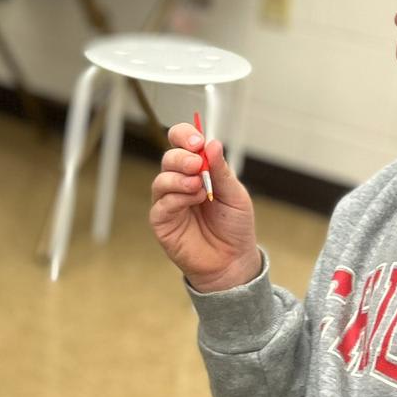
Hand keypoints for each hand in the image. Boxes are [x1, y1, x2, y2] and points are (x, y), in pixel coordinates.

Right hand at [149, 120, 261, 293]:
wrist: (233, 260)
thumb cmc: (234, 226)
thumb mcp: (235, 194)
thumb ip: (221, 171)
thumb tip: (212, 143)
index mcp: (197, 170)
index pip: (182, 143)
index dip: (185, 136)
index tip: (198, 141)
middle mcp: (179, 182)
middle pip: (169, 158)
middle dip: (182, 157)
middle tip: (198, 163)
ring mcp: (169, 202)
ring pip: (161, 179)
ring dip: (179, 178)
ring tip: (199, 186)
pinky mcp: (162, 222)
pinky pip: (161, 204)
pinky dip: (176, 198)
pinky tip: (194, 200)